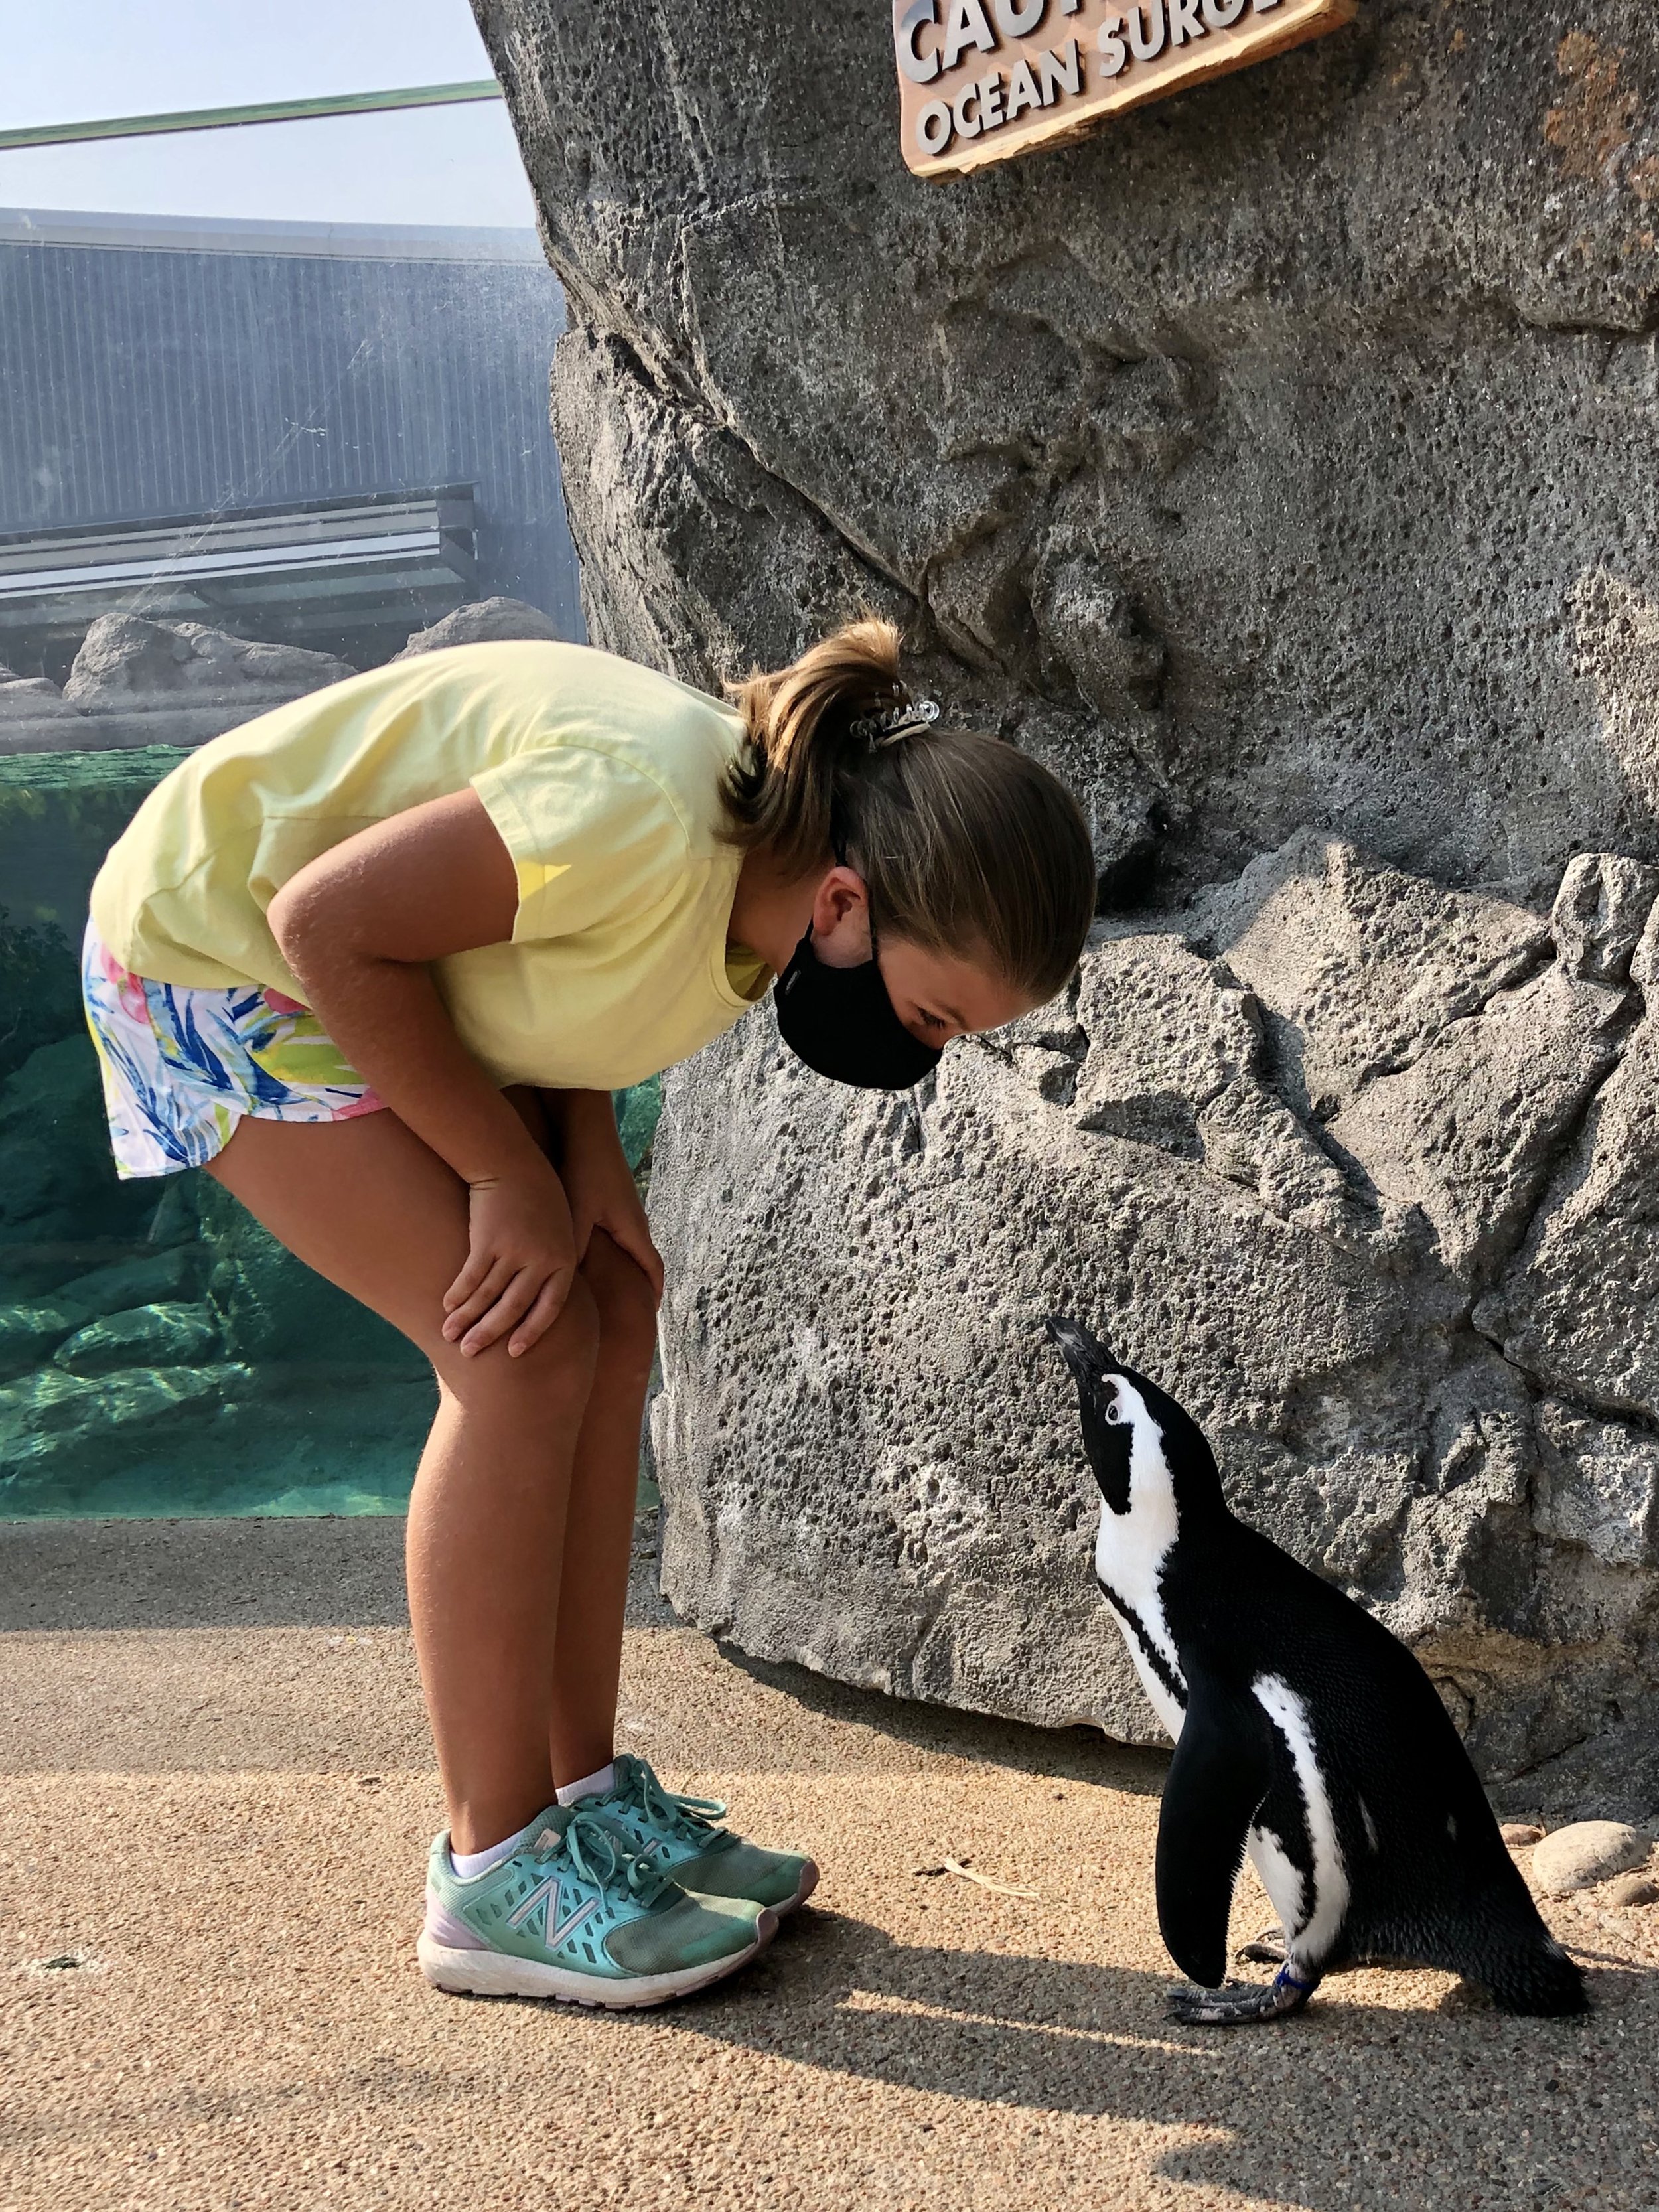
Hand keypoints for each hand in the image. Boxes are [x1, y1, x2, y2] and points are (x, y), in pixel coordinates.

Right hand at [442, 1155, 578, 1356]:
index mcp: (564, 1260)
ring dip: (466, 1318)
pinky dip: (458, 1294)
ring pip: (488, 1295)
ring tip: (449, 1335)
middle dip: (490, 1333)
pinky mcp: (489, 1240)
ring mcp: (515, 1251)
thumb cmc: (538, 1198)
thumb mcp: (560, 1230)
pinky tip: (447, 1306)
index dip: (531, 1332)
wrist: (514, 1163)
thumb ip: (553, 1263)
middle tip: (470, 1353)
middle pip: (514, 1307)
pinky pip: (471, 1276)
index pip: (550, 1308)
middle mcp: (542, 1260)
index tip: (513, 1352)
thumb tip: (540, 1297)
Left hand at [561, 1099, 663, 1307]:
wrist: (588, 1129)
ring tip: (608, 1291)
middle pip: (643, 1262)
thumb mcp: (577, 1214)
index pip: (653, 1270)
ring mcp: (624, 1210)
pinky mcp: (611, 1200)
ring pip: (628, 1248)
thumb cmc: (585, 1170)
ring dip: (624, 1269)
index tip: (649, 1316)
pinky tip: (589, 1257)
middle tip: (629, 1312)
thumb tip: (569, 1284)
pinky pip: (617, 1234)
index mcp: (633, 1229)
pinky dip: (611, 1252)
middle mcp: (634, 1221)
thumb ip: (575, 1248)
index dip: (653, 1294)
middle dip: (639, 1287)